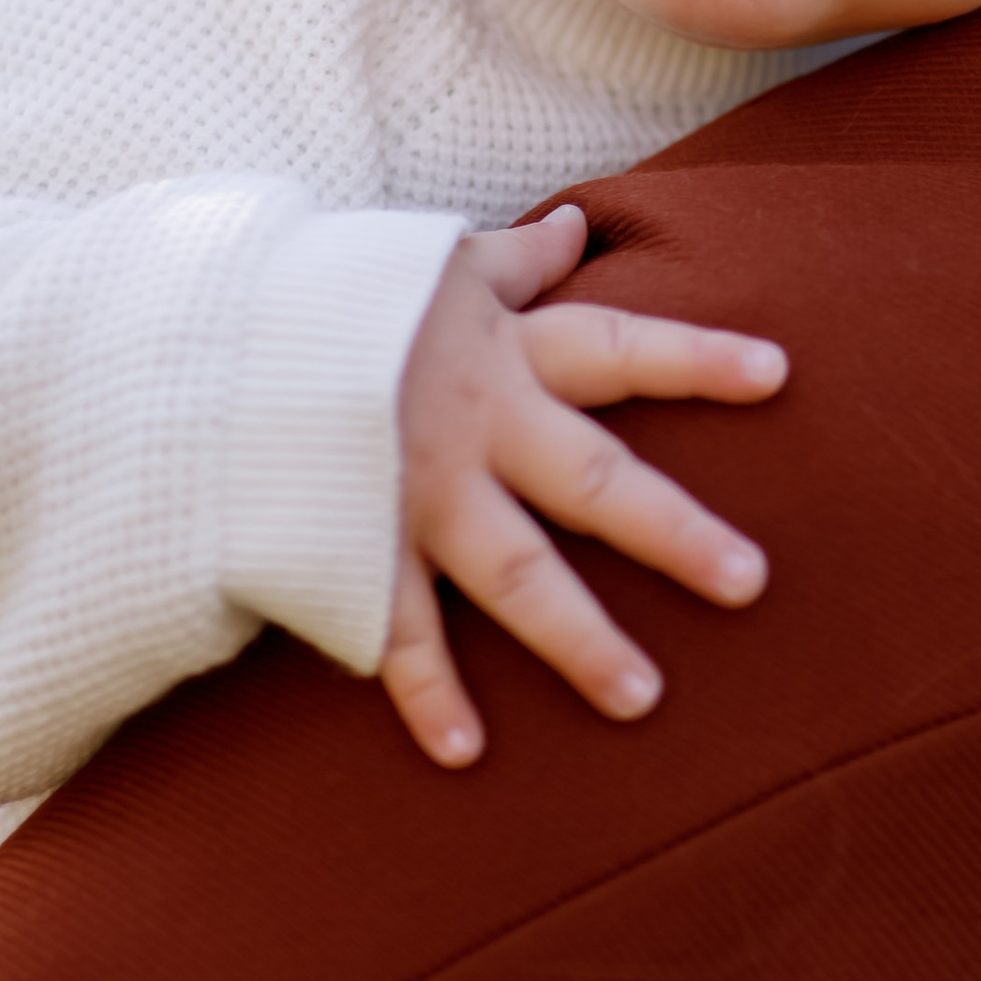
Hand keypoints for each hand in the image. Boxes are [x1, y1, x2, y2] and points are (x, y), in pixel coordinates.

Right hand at [382, 203, 783, 768]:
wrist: (201, 345)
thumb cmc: (334, 295)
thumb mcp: (434, 263)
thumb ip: (516, 260)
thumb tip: (575, 227)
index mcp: (502, 352)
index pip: (619, 347)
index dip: (697, 357)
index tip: (778, 373)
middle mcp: (475, 429)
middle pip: (593, 480)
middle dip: (673, 532)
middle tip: (752, 581)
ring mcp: (415, 498)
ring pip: (514, 575)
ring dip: (579, 640)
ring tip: (644, 698)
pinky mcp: (352, 551)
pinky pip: (397, 634)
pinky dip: (428, 694)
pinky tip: (468, 753)